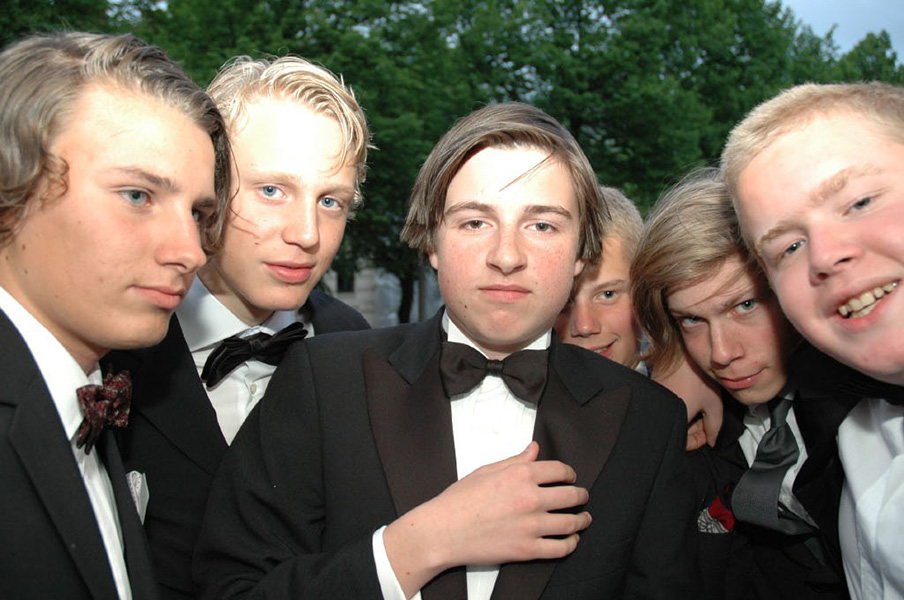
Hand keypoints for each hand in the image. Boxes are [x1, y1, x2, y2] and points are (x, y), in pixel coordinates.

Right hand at [383, 442, 590, 595]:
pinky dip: (571, 544)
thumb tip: (534, 450)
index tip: (571, 477)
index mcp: (520, 475)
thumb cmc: (460, 500)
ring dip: (582, 520)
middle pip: (571, 495)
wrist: (443, 531)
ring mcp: (531, 526)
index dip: (570, 473)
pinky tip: (572, 540)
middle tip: (582, 496)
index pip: (560, 470)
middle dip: (581, 495)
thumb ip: (515, 460)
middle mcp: (530, 498)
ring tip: (584, 519)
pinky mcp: (527, 550)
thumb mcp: (487, 471)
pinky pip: (560, 548)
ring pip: (571, 523)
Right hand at [652, 353, 722, 449]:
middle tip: (707, 422)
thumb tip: (712, 440)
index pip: (683, 443)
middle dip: (694, 430)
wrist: (682, 352)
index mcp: (674, 421)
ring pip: (671, 419)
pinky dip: (678, 407)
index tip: (707, 434)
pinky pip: (666, 407)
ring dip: (686, 418)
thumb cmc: (698, 377)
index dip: (698, 441)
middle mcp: (660, 413)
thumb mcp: (713, 405)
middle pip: (676, 431)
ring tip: (700, 407)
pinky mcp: (653, 391)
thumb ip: (714, 427)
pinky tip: (689, 398)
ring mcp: (656, 401)